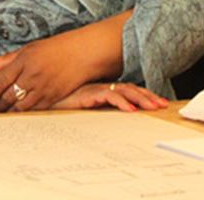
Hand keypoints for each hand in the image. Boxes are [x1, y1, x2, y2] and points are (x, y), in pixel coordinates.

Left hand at [0, 30, 102, 111]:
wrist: (83, 53)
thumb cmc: (57, 49)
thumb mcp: (29, 48)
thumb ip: (5, 60)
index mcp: (24, 60)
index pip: (0, 80)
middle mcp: (32, 75)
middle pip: (8, 96)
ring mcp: (43, 88)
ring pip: (19, 106)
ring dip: (8, 113)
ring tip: (0, 117)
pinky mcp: (52, 98)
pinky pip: (34, 110)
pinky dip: (24, 115)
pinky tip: (18, 116)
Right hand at [53, 82, 168, 111]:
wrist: (40, 100)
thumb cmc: (61, 105)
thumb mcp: (84, 108)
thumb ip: (99, 108)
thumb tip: (119, 117)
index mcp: (102, 89)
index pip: (129, 90)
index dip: (144, 95)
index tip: (159, 103)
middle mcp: (101, 86)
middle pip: (130, 89)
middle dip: (148, 97)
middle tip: (162, 105)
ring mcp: (95, 88)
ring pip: (124, 91)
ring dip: (140, 98)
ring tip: (153, 107)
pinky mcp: (87, 94)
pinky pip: (108, 96)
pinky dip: (121, 102)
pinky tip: (131, 110)